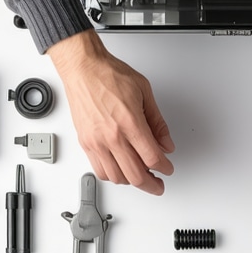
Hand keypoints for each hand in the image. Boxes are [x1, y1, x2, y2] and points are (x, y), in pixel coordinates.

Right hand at [47, 30, 173, 194]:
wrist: (83, 68)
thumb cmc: (110, 75)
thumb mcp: (145, 92)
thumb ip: (157, 122)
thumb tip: (166, 143)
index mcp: (130, 123)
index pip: (152, 158)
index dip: (164, 168)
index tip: (168, 169)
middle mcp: (111, 136)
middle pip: (136, 175)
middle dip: (152, 184)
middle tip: (159, 184)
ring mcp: (96, 142)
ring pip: (117, 177)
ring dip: (132, 182)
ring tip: (142, 177)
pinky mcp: (85, 143)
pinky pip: (99, 171)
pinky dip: (113, 176)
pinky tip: (121, 171)